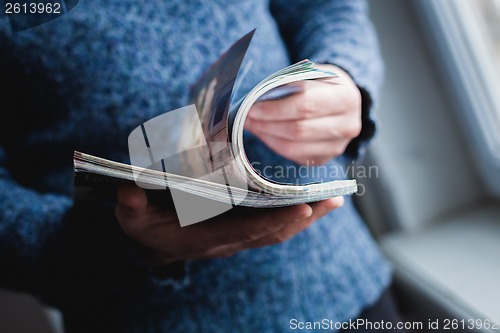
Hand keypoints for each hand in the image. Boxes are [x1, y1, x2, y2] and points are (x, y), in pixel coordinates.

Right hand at [115, 185, 343, 264]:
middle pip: (274, 232)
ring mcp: (238, 236)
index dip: (275, 222)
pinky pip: (273, 225)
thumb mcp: (133, 219)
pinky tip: (312, 203)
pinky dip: (294, 215)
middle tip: (333, 201)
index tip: (303, 208)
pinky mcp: (241, 229)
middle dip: (304, 219)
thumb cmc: (147, 228)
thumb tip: (128, 190)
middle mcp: (229, 239)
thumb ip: (131, 208)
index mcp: (207, 237)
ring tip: (333, 201)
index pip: (247, 232)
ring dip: (306, 218)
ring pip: (278, 230)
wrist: (154, 244)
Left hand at [245, 64, 361, 164]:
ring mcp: (337, 147)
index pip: (305, 106)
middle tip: (246, 116)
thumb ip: (289, 84)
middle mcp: (347, 126)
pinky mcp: (324, 159)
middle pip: (298, 130)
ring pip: (293, 147)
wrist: (342, 102)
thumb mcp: (311, 75)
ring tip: (251, 124)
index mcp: (346, 98)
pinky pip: (292, 156)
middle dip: (266, 123)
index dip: (275, 109)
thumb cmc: (322, 85)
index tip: (252, 107)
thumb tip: (257, 99)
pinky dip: (274, 144)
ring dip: (266, 135)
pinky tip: (264, 133)